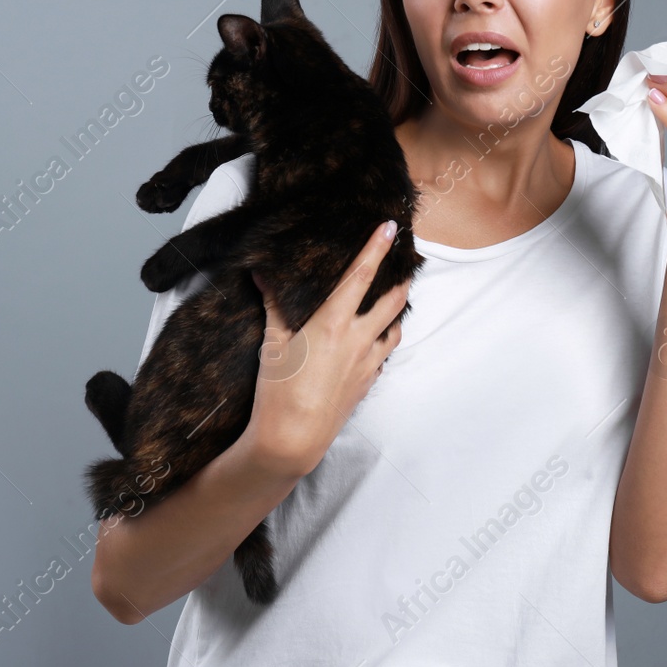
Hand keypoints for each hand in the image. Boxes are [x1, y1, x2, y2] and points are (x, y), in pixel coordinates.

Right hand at [241, 221, 408, 477]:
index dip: (377, 248)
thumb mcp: (272, 343)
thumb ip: (273, 304)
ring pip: (396, 328)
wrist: (293, 439)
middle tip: (404, 262)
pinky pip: (384, 354)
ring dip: (397, 310)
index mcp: (334, 323)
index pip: (362, 275)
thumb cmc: (277, 390)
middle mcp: (358, 339)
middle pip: (393, 299)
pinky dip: (385, 339)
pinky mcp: (368, 382)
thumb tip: (262, 272)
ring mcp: (367, 362)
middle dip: (402, 278)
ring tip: (394, 297)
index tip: (390, 227)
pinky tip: (376, 337)